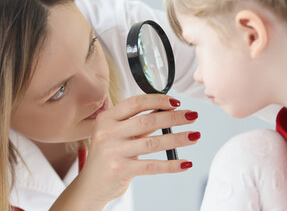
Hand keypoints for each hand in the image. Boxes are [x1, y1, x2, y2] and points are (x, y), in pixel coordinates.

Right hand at [52, 94, 199, 210]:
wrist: (90, 185)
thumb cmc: (108, 156)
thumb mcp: (117, 135)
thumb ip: (138, 124)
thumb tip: (166, 111)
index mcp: (107, 119)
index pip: (136, 103)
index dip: (158, 100)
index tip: (177, 102)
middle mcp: (108, 133)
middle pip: (148, 120)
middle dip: (174, 117)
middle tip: (193, 116)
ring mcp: (113, 152)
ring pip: (153, 143)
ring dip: (178, 139)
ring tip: (195, 136)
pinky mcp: (120, 170)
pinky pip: (152, 166)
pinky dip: (172, 164)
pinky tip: (185, 163)